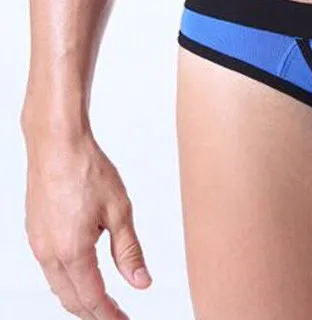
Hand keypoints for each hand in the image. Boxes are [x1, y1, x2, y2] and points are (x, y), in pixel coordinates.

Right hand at [23, 129, 151, 318]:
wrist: (57, 145)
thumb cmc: (88, 171)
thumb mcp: (119, 211)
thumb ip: (129, 251)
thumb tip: (141, 283)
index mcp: (72, 252)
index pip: (92, 298)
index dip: (109, 315)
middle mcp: (49, 253)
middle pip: (71, 299)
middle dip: (94, 313)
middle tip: (116, 317)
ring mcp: (38, 243)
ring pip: (58, 285)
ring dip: (79, 298)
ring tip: (102, 302)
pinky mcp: (35, 231)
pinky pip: (50, 268)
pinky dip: (67, 280)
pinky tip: (81, 274)